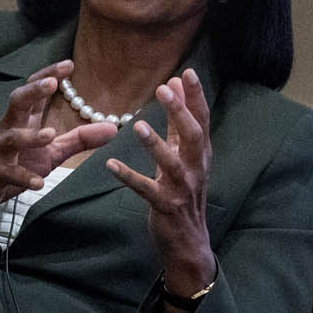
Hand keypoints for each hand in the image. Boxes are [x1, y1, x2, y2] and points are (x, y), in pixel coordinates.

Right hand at [0, 62, 117, 243]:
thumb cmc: (16, 163)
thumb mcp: (51, 152)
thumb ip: (79, 139)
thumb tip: (113, 129)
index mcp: (22, 119)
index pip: (34, 90)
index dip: (49, 75)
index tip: (69, 64)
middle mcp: (8, 128)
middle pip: (17, 102)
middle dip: (33, 91)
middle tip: (52, 83)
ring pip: (10, 137)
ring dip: (29, 136)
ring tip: (50, 135)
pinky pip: (8, 173)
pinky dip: (23, 176)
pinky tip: (38, 183)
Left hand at [107, 70, 215, 312]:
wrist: (188, 241)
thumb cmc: (184, 191)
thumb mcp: (185, 156)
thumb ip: (178, 122)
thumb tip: (175, 83)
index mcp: (201, 154)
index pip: (202, 120)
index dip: (196, 97)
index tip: (188, 71)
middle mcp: (196, 169)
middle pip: (194, 137)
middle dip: (180, 113)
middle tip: (163, 89)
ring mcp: (182, 189)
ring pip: (172, 164)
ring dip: (155, 145)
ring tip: (137, 126)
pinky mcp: (165, 206)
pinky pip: (146, 190)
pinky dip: (129, 177)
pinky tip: (110, 166)